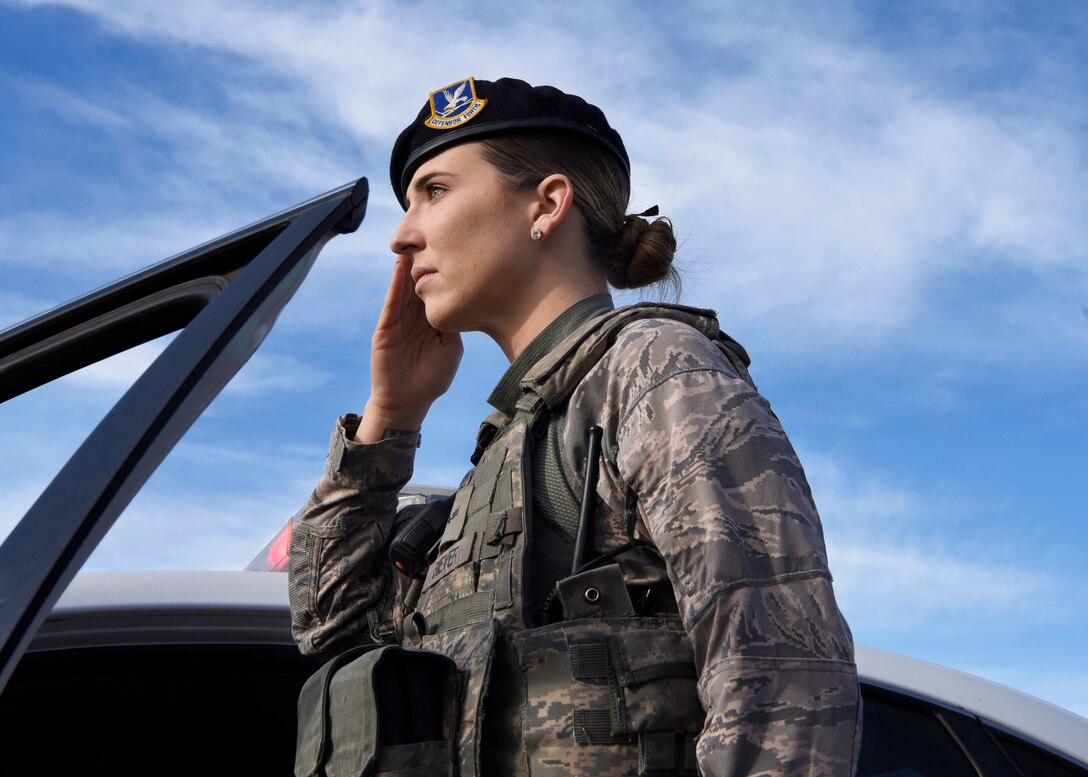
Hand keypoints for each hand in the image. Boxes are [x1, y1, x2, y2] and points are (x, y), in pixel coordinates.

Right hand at [355, 255, 462, 441]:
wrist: (408, 401)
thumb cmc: (432, 378)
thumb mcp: (451, 348)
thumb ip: (454, 325)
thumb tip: (465, 304)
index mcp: (432, 318)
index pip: (438, 289)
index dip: (445, 271)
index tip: (457, 248)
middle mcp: (415, 315)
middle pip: (420, 282)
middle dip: (426, 260)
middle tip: (434, 233)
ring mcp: (399, 320)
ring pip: (405, 287)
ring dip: (409, 265)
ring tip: (416, 241)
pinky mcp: (386, 328)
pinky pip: (392, 303)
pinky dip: (396, 284)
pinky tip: (401, 267)